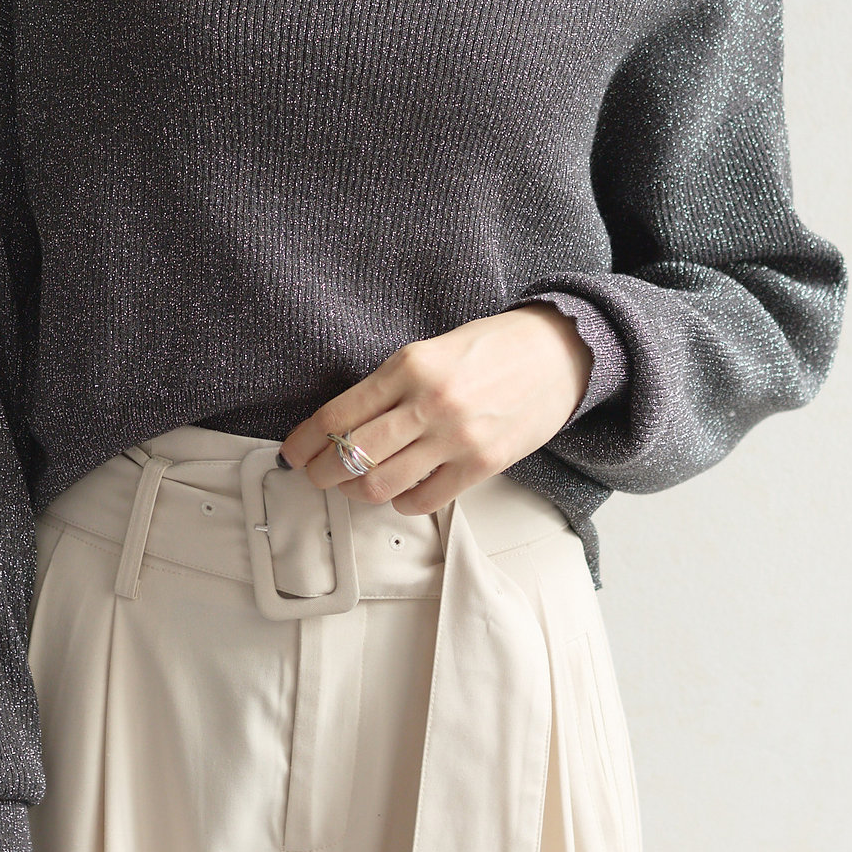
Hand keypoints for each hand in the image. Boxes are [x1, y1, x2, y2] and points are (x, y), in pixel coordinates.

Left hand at [279, 302, 593, 513]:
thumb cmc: (492, 349)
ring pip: (381, 484)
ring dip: (357, 492)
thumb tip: (343, 426)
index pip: (337, 414)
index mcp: (410, 365)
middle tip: (316, 475)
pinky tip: (400, 491)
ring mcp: (456, 437)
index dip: (306, 441)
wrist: (558, 354)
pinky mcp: (482, 465)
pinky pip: (423, 499)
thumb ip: (390, 385)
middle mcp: (429, 402)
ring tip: (354, 486)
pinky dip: (401, 502)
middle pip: (351, 455)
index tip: (293, 452)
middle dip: (322, 473)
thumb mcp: (431, 350)